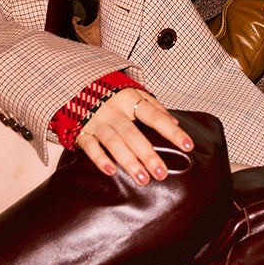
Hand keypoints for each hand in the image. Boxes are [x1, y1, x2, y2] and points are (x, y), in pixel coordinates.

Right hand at [73, 86, 193, 184]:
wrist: (75, 86)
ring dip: (129, 162)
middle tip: (162, 173)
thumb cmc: (112, 94)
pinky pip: (90, 146)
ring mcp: (97, 121)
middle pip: (134, 134)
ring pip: (114, 143)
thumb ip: (154, 107)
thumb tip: (175, 122)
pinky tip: (111, 171)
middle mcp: (114, 110)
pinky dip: (100, 158)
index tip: (188, 146)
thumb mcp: (134, 93)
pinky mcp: (81, 131)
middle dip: (148, 155)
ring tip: (143, 179)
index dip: (172, 131)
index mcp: (130, 99)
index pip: (155, 116)